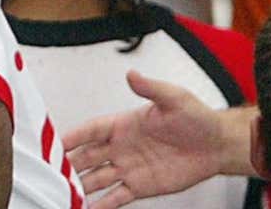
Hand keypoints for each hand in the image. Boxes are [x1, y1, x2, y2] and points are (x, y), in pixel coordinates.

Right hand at [63, 71, 228, 208]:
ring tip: (65, 192)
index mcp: (122, 124)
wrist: (217, 145)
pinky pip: (116, 196)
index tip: (55, 143)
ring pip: (96, 178)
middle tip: (52, 172)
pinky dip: (102, 204)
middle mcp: (120, 147)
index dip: (72, 137)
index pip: (90, 131)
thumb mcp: (173, 98)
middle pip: (86, 157)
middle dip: (68, 164)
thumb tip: (132, 74)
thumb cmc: (197, 118)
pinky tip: (89, 207)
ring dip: (81, 185)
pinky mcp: (140, 186)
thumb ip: (150, 88)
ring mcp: (128, 168)